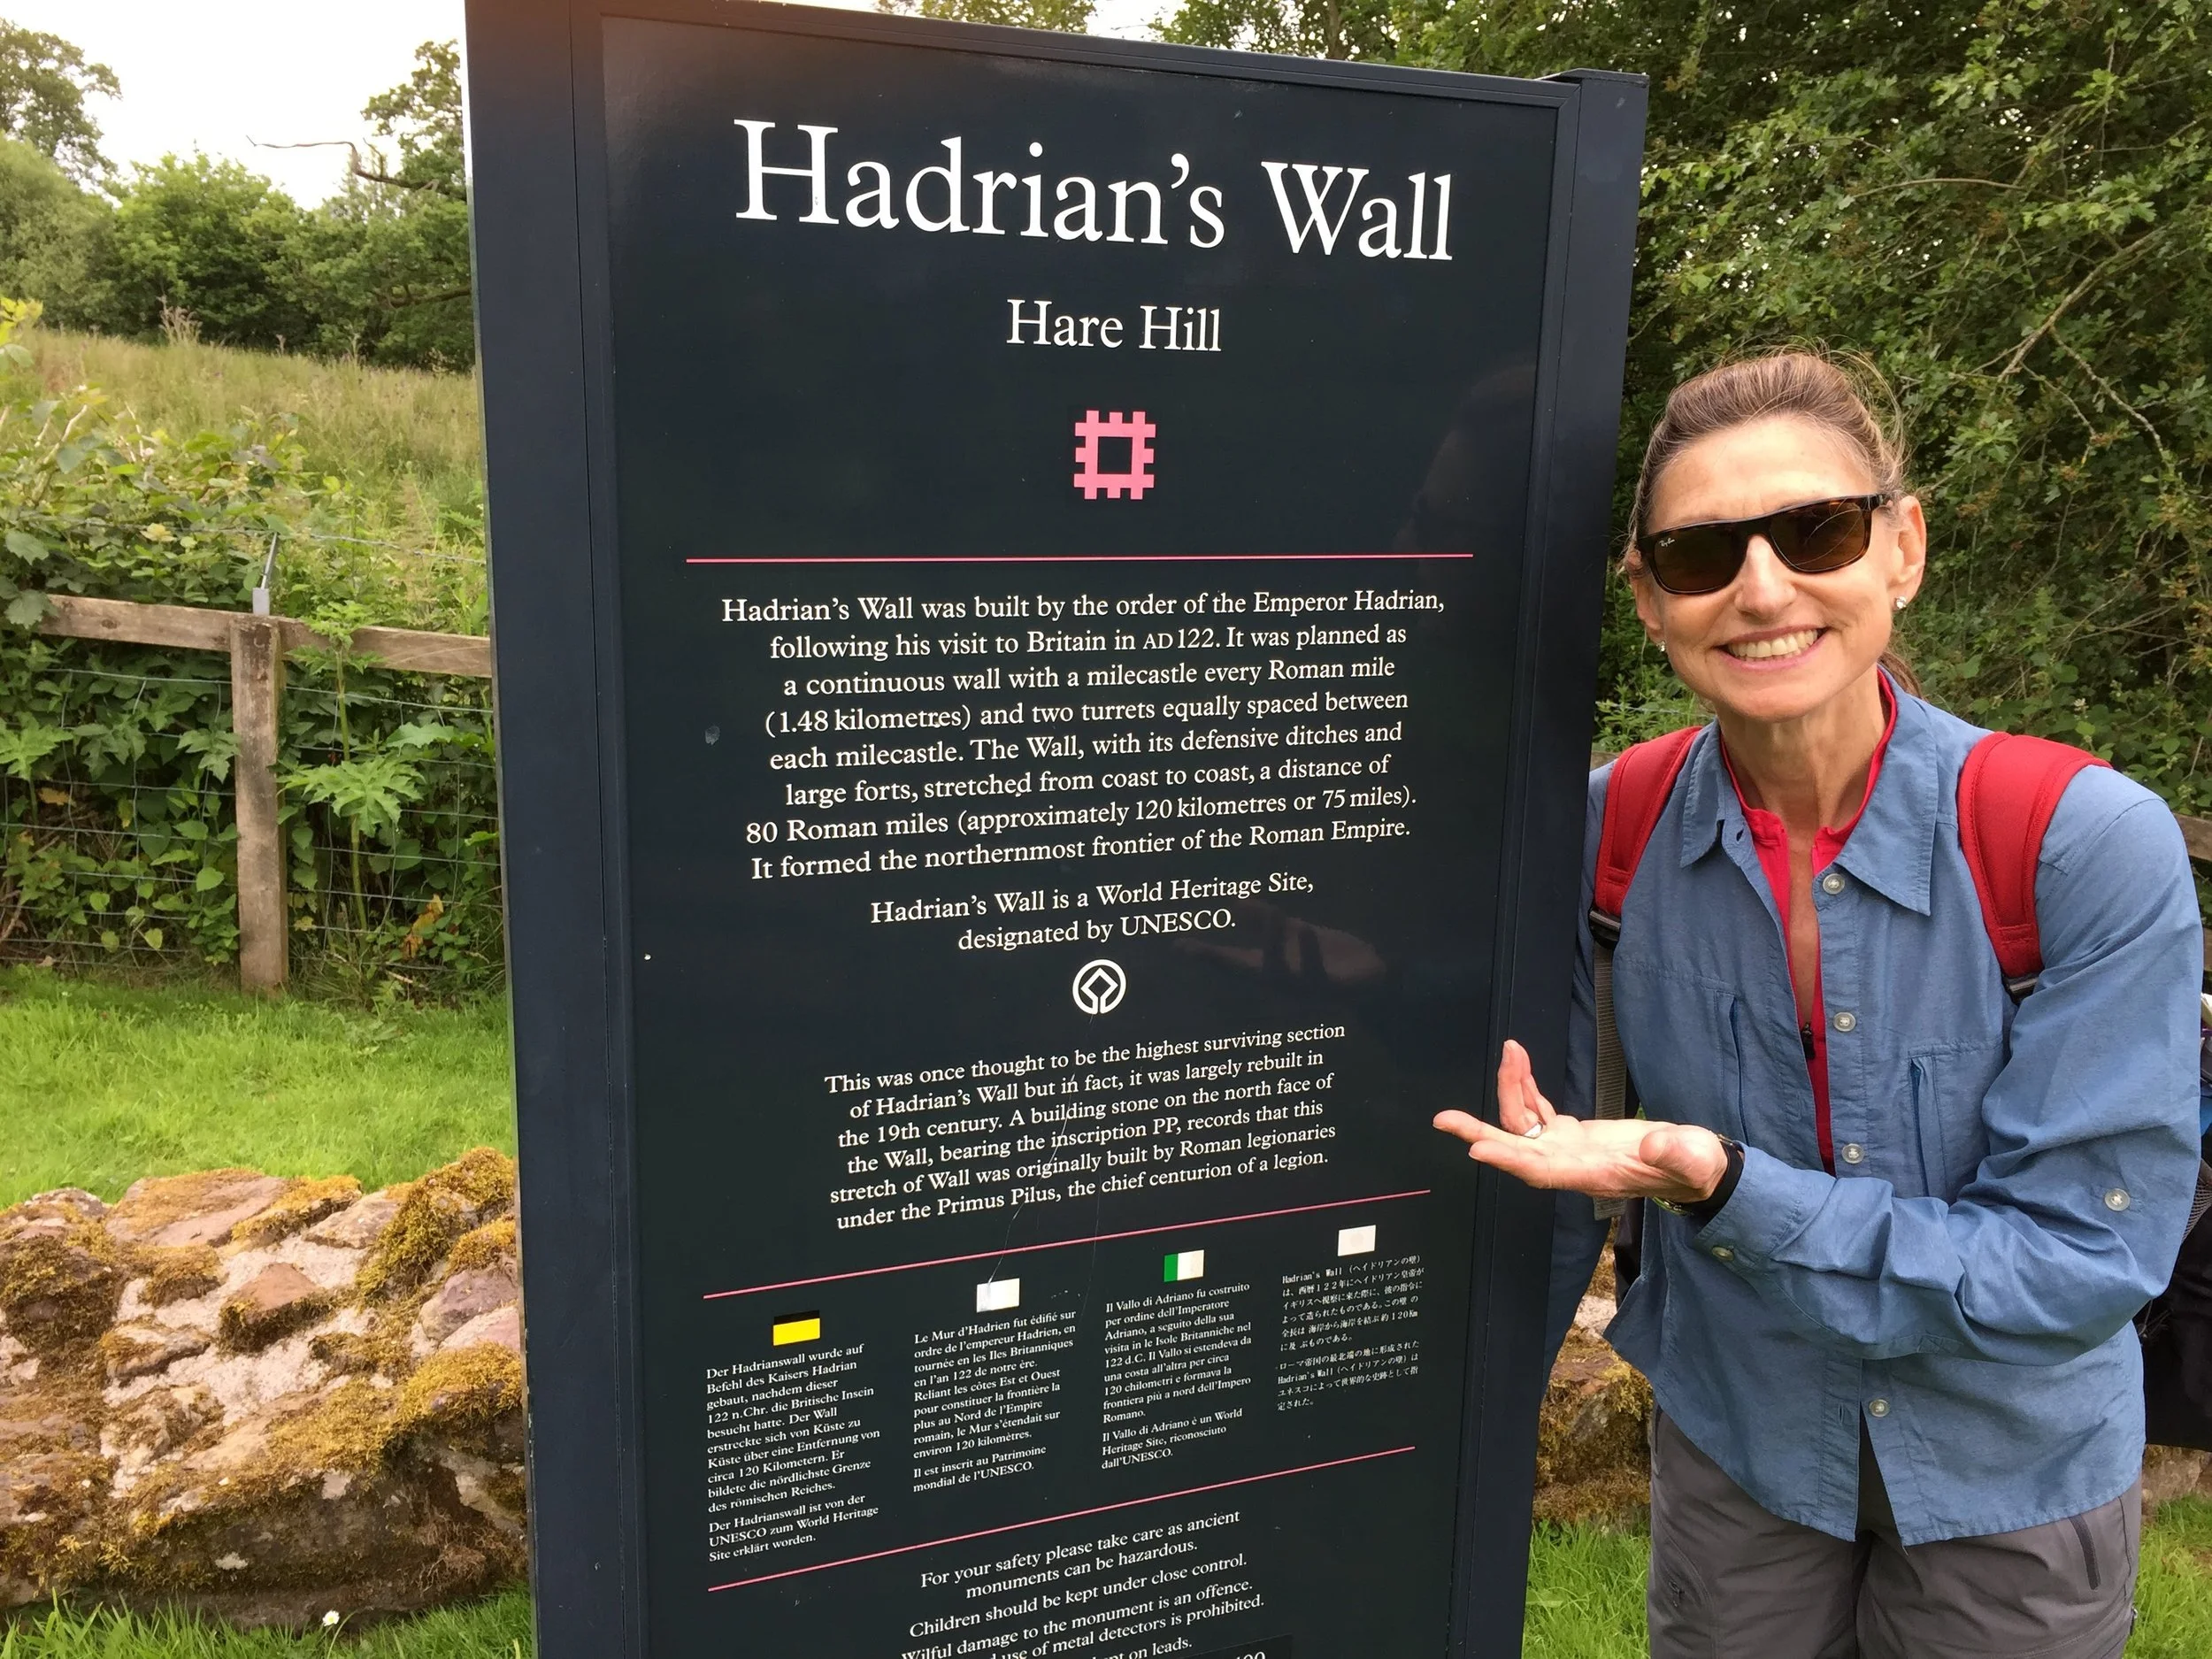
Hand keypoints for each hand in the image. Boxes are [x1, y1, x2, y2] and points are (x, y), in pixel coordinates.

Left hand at [1431, 1040, 1729, 1204]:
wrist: (1695, 1167)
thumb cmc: (1695, 1166)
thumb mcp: (1694, 1159)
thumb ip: (1676, 1153)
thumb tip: (1652, 1143)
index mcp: (1593, 1174)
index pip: (1541, 1170)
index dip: (1509, 1158)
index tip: (1476, 1148)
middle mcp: (1571, 1164)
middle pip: (1518, 1149)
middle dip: (1481, 1132)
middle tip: (1444, 1119)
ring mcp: (1569, 1149)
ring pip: (1524, 1125)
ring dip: (1511, 1090)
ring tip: (1512, 1051)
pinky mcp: (1573, 1135)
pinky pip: (1538, 1113)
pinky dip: (1526, 1088)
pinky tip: (1520, 1064)